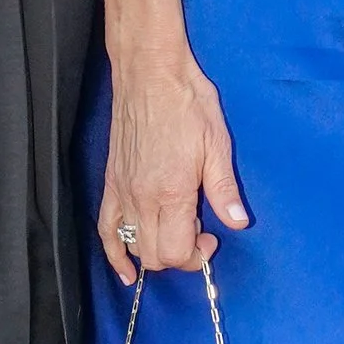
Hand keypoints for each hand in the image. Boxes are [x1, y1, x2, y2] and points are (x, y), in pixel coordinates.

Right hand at [98, 55, 247, 280]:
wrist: (150, 75)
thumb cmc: (187, 104)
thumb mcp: (217, 144)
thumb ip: (224, 189)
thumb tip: (238, 222)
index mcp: (172, 192)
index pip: (178, 252)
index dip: (197, 255)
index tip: (211, 235)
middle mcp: (142, 198)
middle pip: (156, 256)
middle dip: (180, 255)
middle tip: (198, 231)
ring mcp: (123, 192)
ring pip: (133, 246)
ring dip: (154, 252)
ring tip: (173, 234)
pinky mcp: (111, 183)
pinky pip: (105, 229)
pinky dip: (114, 253)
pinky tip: (126, 269)